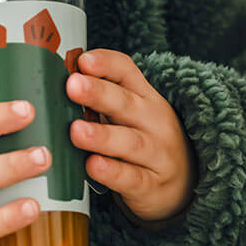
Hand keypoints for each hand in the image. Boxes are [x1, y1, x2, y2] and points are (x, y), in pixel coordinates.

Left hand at [66, 49, 197, 222]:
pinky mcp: (151, 185)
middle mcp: (153, 121)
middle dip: (98, 93)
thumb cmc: (143, 139)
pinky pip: (131, 178)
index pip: (126, 72)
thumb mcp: (131, 113)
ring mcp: (156, 154)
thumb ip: (101, 95)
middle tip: (72, 86)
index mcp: (144, 97)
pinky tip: (93, 166)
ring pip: (129, 143)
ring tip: (76, 131)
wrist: (185, 182)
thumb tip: (60, 77)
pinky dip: (112, 173)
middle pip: (126, 104)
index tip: (82, 60)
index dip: (105, 64)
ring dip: (102, 136)